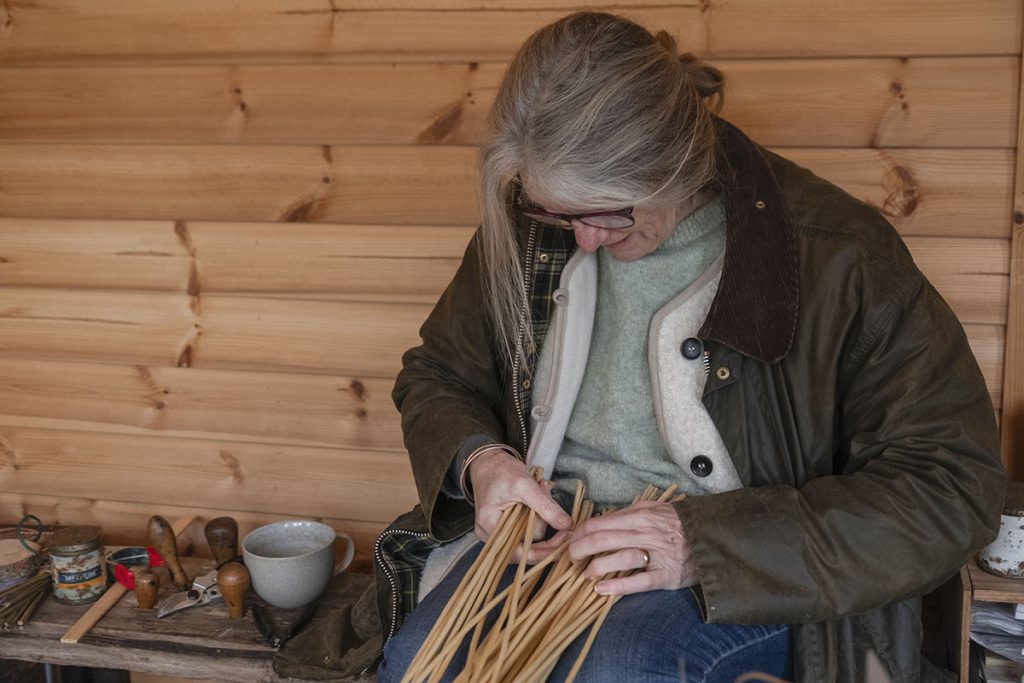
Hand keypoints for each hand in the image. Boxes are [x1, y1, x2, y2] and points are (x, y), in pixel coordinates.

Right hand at [469, 449, 572, 556]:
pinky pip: (525, 526)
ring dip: (541, 513)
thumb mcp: (525, 485)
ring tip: (540, 487)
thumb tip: (567, 526)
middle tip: (546, 492)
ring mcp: (496, 531)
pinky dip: (535, 512)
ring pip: (529, 532)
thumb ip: (545, 507)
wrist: (487, 460)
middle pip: (528, 541)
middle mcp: (489, 535)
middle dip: (544, 519)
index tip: (567, 540)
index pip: (521, 553)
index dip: (546, 550)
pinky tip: (536, 494)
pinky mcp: (504, 525)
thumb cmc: (500, 470)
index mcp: (489, 528)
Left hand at [568, 501, 695, 594]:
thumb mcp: (655, 509)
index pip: (600, 523)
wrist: (712, 539)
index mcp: (641, 516)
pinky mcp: (666, 576)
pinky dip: (617, 586)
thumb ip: (629, 512)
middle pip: (602, 540)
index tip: (571, 540)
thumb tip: (603, 518)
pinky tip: (600, 589)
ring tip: (586, 574)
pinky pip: (638, 582)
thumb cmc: (679, 524)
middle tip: (572, 558)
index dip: (580, 533)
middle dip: (580, 550)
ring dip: (595, 567)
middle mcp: (647, 533)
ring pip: (618, 559)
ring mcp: (657, 555)